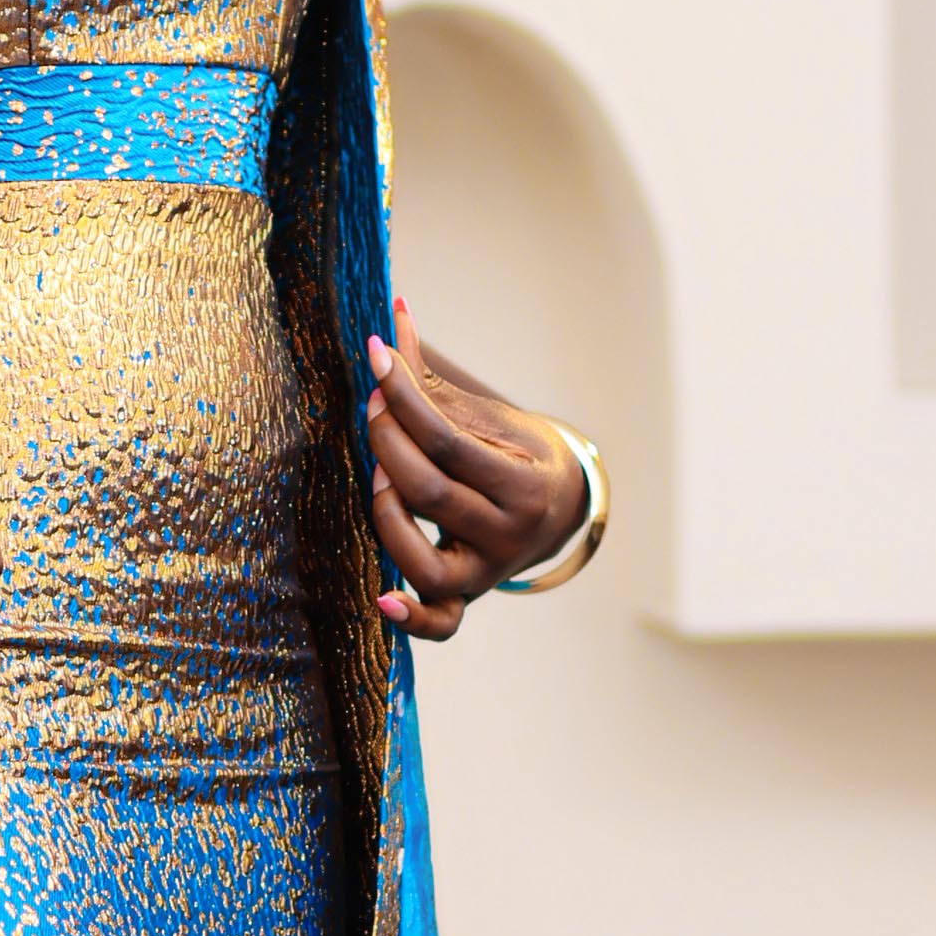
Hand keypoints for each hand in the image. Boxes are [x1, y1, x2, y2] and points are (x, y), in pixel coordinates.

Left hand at [364, 300, 586, 639]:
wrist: (562, 506)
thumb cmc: (515, 452)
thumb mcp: (488, 416)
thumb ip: (432, 379)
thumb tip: (392, 311)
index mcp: (524, 482)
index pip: (446, 441)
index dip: (404, 397)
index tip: (376, 357)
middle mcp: (509, 534)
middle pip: (429, 492)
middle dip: (388, 443)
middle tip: (373, 407)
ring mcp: (488, 572)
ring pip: (424, 559)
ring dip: (386, 514)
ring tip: (378, 474)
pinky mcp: (467, 597)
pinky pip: (440, 623)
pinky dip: (411, 617)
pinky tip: (380, 598)